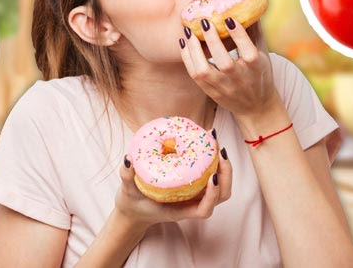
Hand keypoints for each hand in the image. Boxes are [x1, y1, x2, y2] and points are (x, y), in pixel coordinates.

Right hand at [115, 144, 231, 226]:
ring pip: (220, 184)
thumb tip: (128, 158)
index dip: (213, 194)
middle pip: (221, 195)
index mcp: (179, 210)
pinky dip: (212, 159)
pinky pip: (210, 173)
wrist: (134, 210)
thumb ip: (126, 176)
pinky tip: (205, 141)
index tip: (213, 176)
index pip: (204, 210)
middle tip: (219, 150)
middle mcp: (191, 204)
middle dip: (226, 173)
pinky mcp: (194, 185)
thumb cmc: (133, 204)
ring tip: (215, 142)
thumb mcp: (127, 192)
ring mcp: (195, 195)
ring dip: (223, 164)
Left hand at [179, 17, 277, 117]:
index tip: (228, 18)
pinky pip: (195, 76)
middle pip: (224, 62)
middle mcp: (239, 78)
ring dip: (194, 50)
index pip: (247, 51)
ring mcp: (223, 87)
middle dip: (213, 40)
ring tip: (189, 32)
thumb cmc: (260, 76)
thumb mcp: (263, 55)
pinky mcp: (210, 92)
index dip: (238, 34)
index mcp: (255, 67)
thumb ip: (255, 33)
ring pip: (204, 71)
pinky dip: (187, 59)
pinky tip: (184, 43)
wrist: (256, 107)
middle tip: (204, 21)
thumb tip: (250, 8)